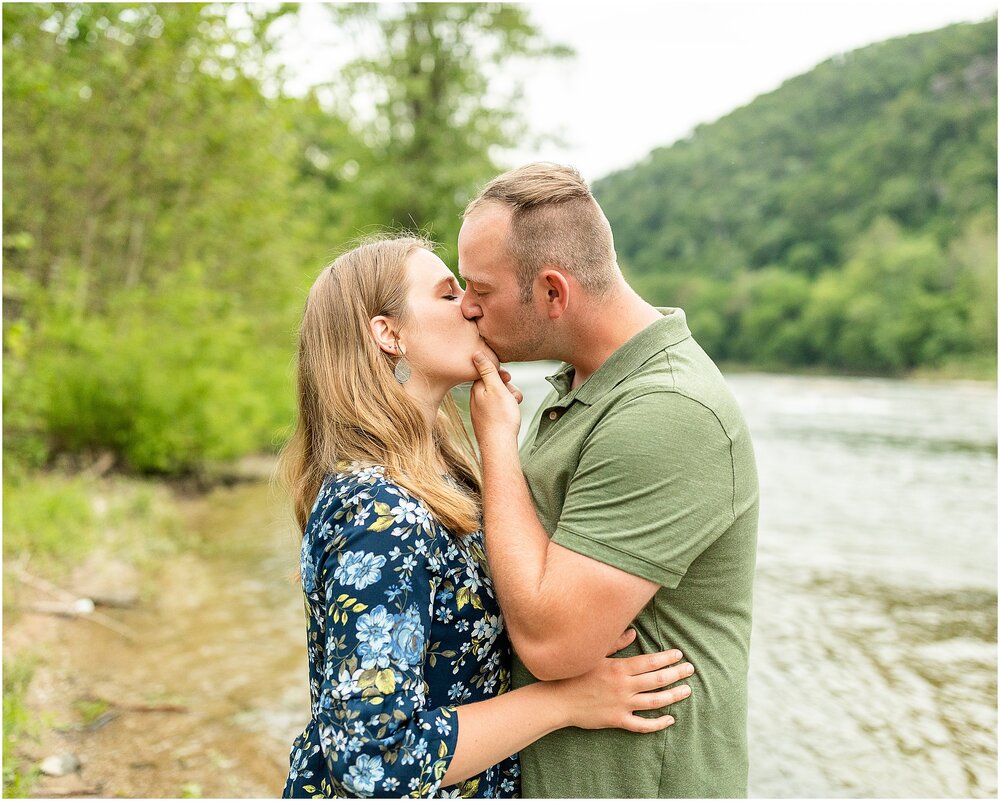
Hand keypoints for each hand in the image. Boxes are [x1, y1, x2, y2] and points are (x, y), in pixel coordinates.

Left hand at [470, 351, 522, 445]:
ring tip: (514, 407)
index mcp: (476, 389)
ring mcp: (480, 411)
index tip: (508, 379)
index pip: (488, 372)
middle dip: (507, 387)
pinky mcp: (486, 421)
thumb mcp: (496, 388)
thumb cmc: (500, 417)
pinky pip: (497, 409)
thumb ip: (486, 370)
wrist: (498, 446)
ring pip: (498, 397)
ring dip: (509, 398)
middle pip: (494, 385)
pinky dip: (506, 409)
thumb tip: (474, 352)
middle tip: (514, 396)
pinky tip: (510, 416)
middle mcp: (475, 399)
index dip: (501, 374)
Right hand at [549, 629, 693, 732]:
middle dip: (676, 674)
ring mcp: (622, 704)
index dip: (667, 658)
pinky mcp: (618, 720)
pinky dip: (658, 723)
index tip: (679, 655)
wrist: (558, 700)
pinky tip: (670, 719)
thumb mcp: (594, 654)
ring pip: (654, 701)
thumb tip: (634, 633)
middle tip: (690, 670)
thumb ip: (615, 643)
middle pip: (657, 680)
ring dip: (673, 696)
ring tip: (686, 691)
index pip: (650, 662)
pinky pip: (642, 725)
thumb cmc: (574, 673)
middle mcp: (623, 686)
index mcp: (619, 667)